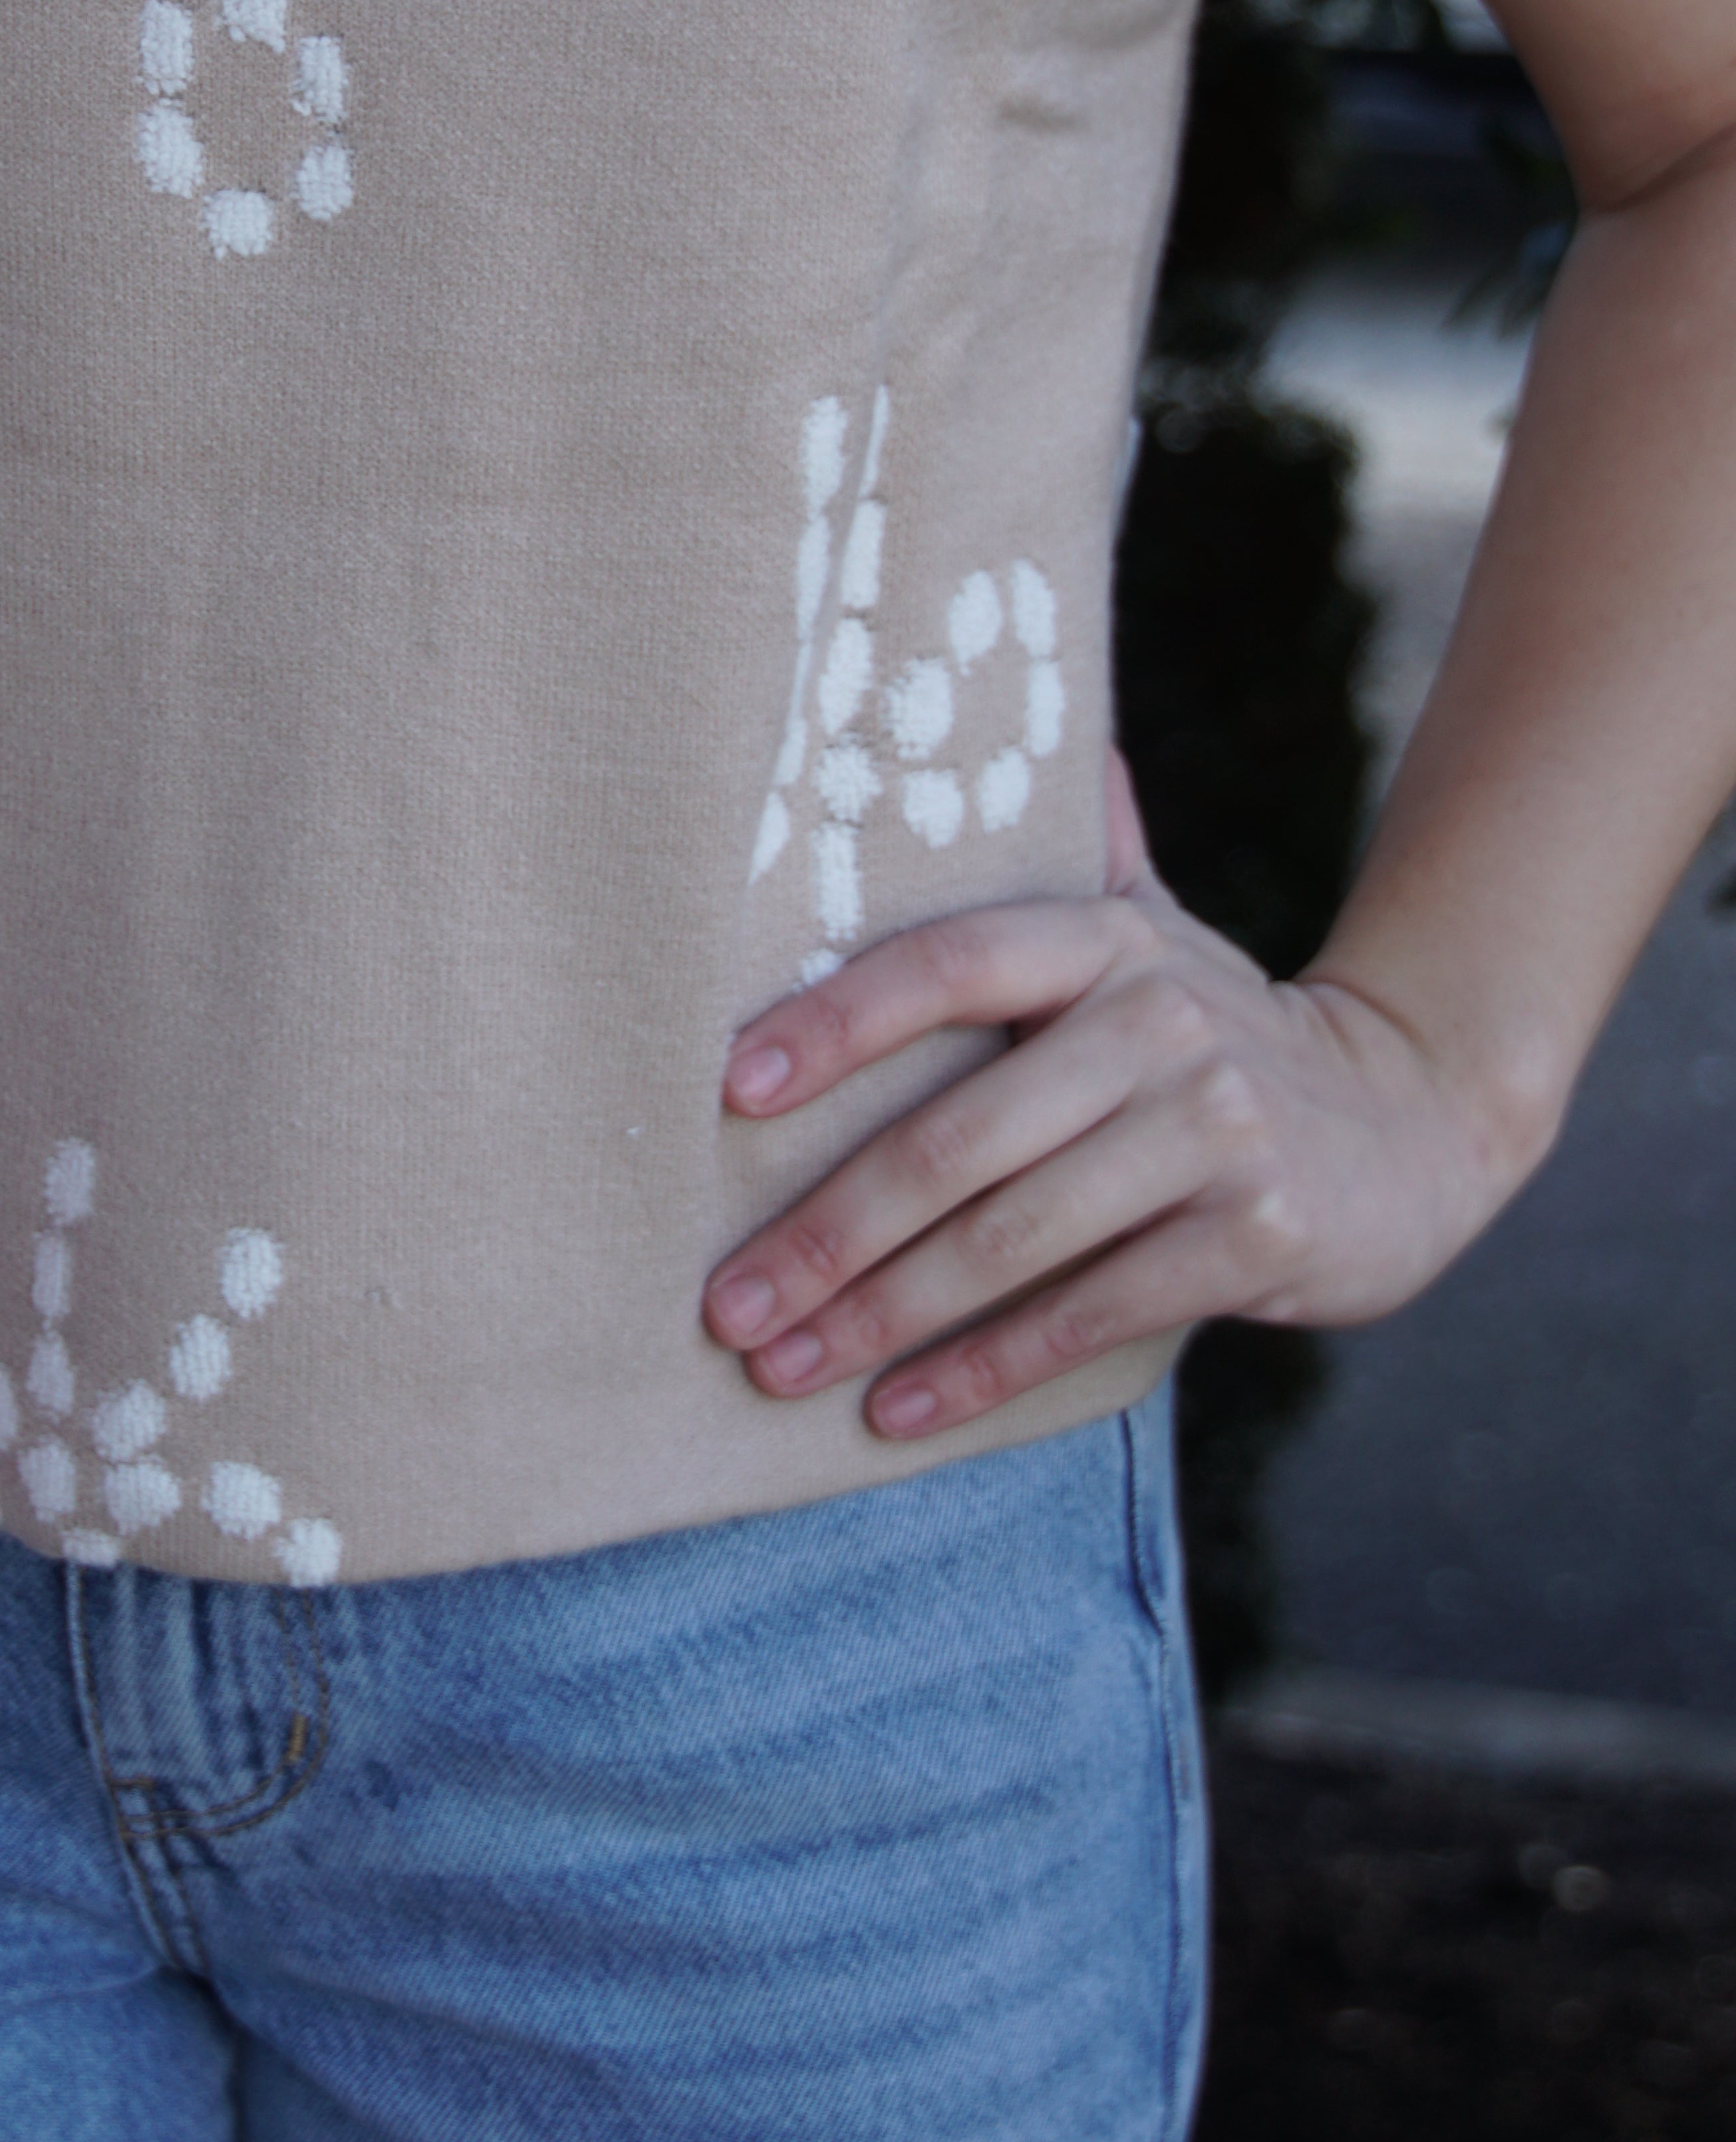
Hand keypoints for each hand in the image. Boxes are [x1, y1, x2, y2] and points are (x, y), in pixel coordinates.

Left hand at [701, 756, 1556, 1439]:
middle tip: (726, 1302)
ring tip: (780, 1365)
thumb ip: (1086, 847)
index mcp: (1104, 941)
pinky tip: (895, 1410)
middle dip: (825, 1232)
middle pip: (955, 1138)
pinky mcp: (1254, 1235)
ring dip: (880, 1314)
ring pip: (1008, 1238)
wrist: (1416, 1120)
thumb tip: (1053, 731)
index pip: (943, 967)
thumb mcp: (1156, 930)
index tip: (725, 1092)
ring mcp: (1211, 1132)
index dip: (830, 1026)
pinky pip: (1087, 1310)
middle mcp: (1156, 1024)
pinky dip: (982, 1368)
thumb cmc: (1225, 1033)